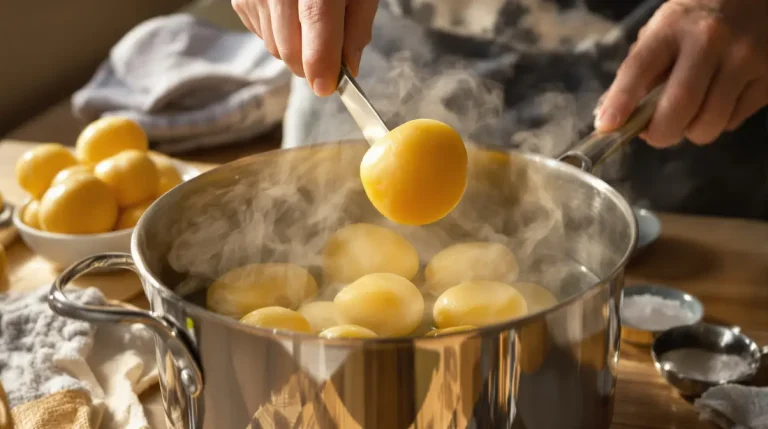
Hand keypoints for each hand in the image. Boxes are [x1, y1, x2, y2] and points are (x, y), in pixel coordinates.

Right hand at [232, 0, 378, 95]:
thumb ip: (357, 27)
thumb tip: (347, 68)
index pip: (316, 20)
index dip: (321, 60)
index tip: (328, 87)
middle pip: (290, 46)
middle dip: (310, 65)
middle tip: (329, 59)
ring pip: (274, 47)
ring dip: (296, 51)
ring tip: (310, 26)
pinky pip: (261, 36)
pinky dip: (279, 37)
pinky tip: (291, 16)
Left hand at [595, 0, 767, 146]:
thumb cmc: (695, 22)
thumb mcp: (661, 34)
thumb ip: (636, 73)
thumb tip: (607, 117)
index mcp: (671, 28)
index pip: (638, 68)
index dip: (621, 102)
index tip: (607, 126)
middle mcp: (709, 41)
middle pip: (678, 107)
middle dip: (660, 134)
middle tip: (656, 134)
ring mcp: (744, 58)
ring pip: (709, 123)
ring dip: (692, 131)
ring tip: (690, 115)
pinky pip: (734, 121)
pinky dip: (719, 122)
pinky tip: (718, 101)